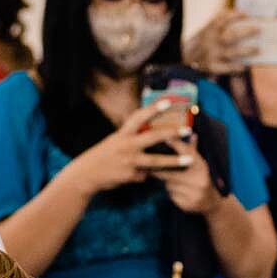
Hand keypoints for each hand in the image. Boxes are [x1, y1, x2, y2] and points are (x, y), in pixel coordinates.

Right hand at [62, 98, 193, 195]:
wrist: (86, 175)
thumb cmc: (102, 156)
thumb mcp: (114, 142)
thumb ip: (131, 137)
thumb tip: (149, 133)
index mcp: (122, 134)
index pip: (139, 117)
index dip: (154, 108)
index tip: (169, 101)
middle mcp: (126, 145)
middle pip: (153, 137)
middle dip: (172, 132)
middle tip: (187, 129)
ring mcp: (130, 161)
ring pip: (157, 161)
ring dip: (174, 161)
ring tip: (190, 160)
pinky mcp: (131, 176)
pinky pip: (146, 175)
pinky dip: (146, 175)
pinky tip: (139, 176)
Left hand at [151, 139, 222, 214]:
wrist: (213, 203)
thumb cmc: (203, 179)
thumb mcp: (201, 165)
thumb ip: (193, 151)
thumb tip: (192, 135)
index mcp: (202, 168)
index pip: (187, 154)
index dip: (175, 145)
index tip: (164, 138)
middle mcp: (198, 181)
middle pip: (171, 173)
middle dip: (160, 169)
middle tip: (149, 165)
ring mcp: (193, 194)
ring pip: (169, 185)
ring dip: (167, 182)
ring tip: (174, 181)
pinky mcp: (186, 205)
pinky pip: (171, 196)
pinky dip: (171, 193)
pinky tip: (178, 192)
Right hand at [185, 8, 258, 74]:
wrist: (183, 62)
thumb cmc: (200, 46)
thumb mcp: (204, 32)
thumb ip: (217, 25)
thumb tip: (240, 21)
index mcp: (208, 30)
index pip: (222, 19)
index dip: (234, 15)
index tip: (246, 13)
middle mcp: (210, 41)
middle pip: (231, 36)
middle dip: (246, 32)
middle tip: (259, 29)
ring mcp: (211, 55)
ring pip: (232, 52)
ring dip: (247, 51)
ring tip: (258, 49)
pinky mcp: (212, 67)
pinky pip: (227, 68)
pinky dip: (236, 67)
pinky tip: (245, 66)